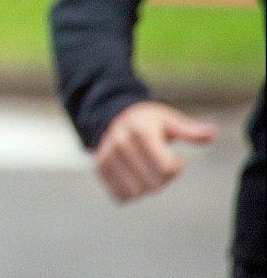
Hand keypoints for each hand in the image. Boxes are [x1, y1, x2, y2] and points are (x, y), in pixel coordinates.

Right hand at [93, 101, 215, 201]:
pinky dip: (131, 193)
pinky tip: (133, 178)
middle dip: (162, 179)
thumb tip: (213, 134)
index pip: (165, 168)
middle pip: (153, 183)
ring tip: (145, 170)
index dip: (175, 168)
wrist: (115, 116)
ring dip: (146, 187)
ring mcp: (107, 155)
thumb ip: (190, 130)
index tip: (175, 159)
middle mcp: (120, 142)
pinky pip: (121, 196)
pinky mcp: (99, 167)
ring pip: (137, 192)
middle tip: (159, 166)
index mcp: (141, 130)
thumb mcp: (169, 120)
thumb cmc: (149, 122)